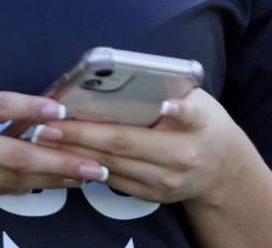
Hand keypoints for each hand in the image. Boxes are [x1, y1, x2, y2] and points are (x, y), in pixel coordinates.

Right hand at [0, 71, 108, 198]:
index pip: (3, 105)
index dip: (36, 108)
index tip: (66, 112)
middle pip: (16, 153)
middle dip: (60, 162)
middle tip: (95, 166)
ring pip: (7, 178)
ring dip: (46, 179)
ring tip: (79, 177)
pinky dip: (14, 186)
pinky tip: (37, 184)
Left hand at [31, 87, 246, 205]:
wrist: (224, 171)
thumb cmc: (206, 123)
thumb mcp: (201, 100)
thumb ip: (178, 92)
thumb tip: (140, 76)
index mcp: (196, 125)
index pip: (184, 115)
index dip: (174, 110)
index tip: (160, 105)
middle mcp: (180, 156)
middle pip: (126, 143)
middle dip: (84, 134)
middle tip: (51, 123)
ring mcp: (166, 181)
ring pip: (114, 165)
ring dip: (77, 152)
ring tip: (47, 138)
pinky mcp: (154, 195)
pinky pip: (115, 181)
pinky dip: (89, 167)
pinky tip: (65, 155)